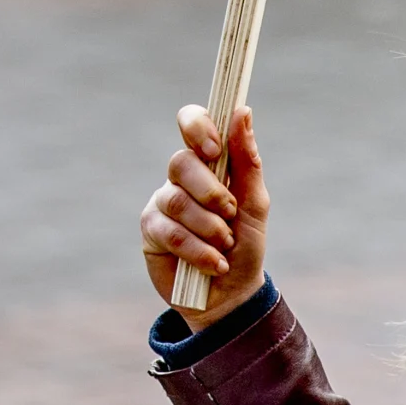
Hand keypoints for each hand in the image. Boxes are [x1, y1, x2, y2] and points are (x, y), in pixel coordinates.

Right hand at [141, 102, 268, 323]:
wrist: (232, 294)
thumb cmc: (245, 244)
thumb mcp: (254, 204)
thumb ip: (247, 161)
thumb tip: (243, 111)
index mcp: (208, 161)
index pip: (192, 122)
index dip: (198, 128)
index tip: (215, 150)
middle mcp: (180, 178)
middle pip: (181, 163)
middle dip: (211, 191)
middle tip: (230, 213)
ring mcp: (162, 202)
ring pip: (177, 202)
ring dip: (209, 228)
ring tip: (225, 246)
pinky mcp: (151, 231)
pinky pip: (170, 232)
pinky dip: (198, 251)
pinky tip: (214, 264)